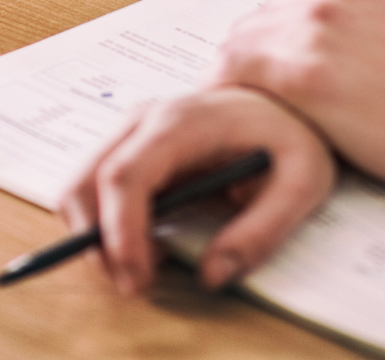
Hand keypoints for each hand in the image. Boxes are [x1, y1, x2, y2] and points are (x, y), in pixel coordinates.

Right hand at [61, 86, 335, 294]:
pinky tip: (143, 243)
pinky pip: (96, 184)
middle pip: (86, 180)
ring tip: (141, 267)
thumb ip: (260, 232)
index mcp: (183, 121)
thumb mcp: (302, 184)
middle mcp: (147, 118)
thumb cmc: (296, 135)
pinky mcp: (133, 143)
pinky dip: (102, 221)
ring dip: (94, 233)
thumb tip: (212, 275)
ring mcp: (135, 128)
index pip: (126, 175)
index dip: (121, 233)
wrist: (290, 100)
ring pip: (82, 183)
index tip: (138, 278)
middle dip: (95, 240)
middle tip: (131, 284)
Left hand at [212, 0, 384, 194]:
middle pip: (253, 26)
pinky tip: (235, 115)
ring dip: (234, 76)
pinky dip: (228, 91)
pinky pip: (237, 76)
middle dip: (248, 60)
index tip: (271, 73)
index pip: (278, 8)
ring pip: (238, 48)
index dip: (271, 44)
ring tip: (239, 108)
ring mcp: (310, 36)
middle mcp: (322, 1)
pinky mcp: (301, 78)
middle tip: (250, 96)